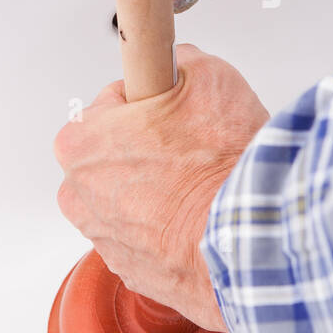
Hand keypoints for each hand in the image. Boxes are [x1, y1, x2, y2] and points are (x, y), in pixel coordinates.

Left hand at [53, 45, 269, 330]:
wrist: (251, 238)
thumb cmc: (222, 168)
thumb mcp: (209, 77)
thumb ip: (180, 62)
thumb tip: (182, 68)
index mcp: (82, 143)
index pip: (113, 102)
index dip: (152, 100)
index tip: (174, 109)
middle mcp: (80, 195)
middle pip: (115, 152)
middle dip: (148, 147)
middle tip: (192, 146)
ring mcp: (104, 238)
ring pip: (129, 198)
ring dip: (157, 189)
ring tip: (200, 184)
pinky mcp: (132, 271)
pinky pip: (146, 237)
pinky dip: (167, 228)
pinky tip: (199, 216)